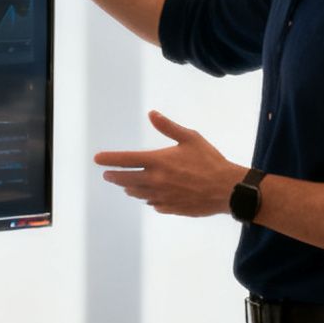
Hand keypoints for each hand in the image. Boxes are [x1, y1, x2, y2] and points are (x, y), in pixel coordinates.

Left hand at [93, 111, 246, 216]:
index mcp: (158, 162)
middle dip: (114, 176)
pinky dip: (148, 198)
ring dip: (129, 188)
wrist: (227, 189)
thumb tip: (151, 114)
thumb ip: (168, 127)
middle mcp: (155, 181)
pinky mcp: (170, 208)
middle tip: (108, 174)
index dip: (109, 159)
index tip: (97, 159)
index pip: (126, 160)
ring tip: (126, 185)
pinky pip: (153, 204)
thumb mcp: (190, 138)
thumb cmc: (209, 160)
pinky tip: (150, 196)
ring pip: (137, 193)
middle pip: (125, 180)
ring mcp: (162, 196)